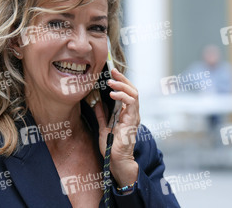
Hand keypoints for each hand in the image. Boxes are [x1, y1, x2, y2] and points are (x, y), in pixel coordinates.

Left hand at [93, 68, 140, 187]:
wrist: (115, 160)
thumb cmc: (112, 146)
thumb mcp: (103, 127)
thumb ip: (102, 115)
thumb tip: (98, 102)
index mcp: (126, 113)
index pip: (127, 92)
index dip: (121, 81)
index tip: (112, 73)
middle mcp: (132, 113)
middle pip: (132, 89)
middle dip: (122, 79)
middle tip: (112, 71)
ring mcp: (133, 116)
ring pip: (134, 94)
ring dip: (122, 85)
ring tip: (110, 83)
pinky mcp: (132, 120)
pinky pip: (131, 103)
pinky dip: (123, 96)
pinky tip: (113, 94)